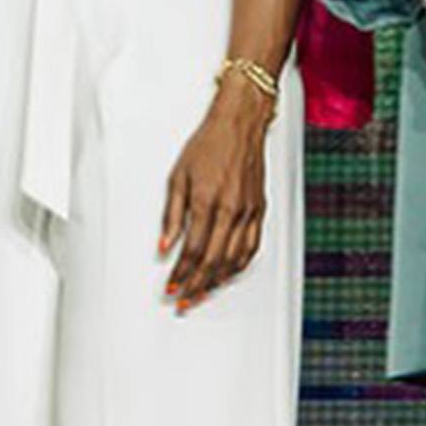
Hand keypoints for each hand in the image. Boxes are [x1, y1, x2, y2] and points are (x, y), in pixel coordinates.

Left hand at [159, 82, 272, 309]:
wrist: (239, 125)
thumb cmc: (207, 144)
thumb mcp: (177, 176)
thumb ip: (171, 215)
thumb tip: (165, 245)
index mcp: (207, 201)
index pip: (193, 250)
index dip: (182, 273)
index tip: (172, 287)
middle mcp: (231, 210)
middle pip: (213, 260)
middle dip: (197, 284)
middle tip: (184, 300)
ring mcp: (249, 212)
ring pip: (235, 259)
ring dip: (217, 281)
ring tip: (202, 293)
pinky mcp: (260, 210)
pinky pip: (252, 247)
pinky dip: (239, 266)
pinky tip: (228, 274)